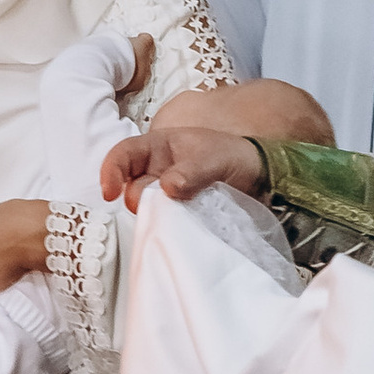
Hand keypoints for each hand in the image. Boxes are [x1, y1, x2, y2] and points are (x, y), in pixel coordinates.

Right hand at [103, 127, 267, 212]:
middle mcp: (156, 170)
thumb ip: (192, 171)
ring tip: (180, 215)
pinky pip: (162, 221)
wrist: (262, 179)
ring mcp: (165, 193)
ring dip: (156, 214)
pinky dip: (167, 226)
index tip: (110, 194)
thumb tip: (167, 187)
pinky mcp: (177, 212)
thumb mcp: (215, 158)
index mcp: (159, 146)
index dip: (111, 171)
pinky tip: (181, 227)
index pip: (123, 154)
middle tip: (163, 207)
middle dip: (140, 199)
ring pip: (146, 207)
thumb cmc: (236, 157)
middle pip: (130, 186)